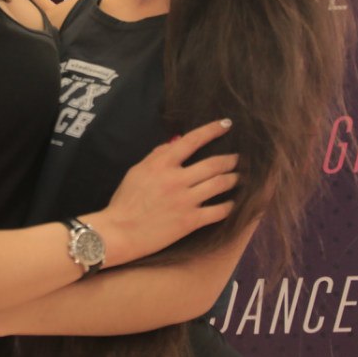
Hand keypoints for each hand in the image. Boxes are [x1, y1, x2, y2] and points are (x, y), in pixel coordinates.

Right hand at [95, 118, 238, 266]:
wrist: (119, 232)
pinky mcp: (190, 221)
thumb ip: (157, 155)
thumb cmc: (125, 201)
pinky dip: (229, 206)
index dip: (212, 130)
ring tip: (238, 177)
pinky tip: (231, 203)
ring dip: (233, 179)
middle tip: (238, 159)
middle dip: (231, 160)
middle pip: (214, 163)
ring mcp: (185, 200)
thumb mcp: (137, 171)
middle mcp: (176, 179)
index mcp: (161, 164)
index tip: (226, 124)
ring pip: (220, 184)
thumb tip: (177, 142)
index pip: (192, 140)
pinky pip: (218, 211)